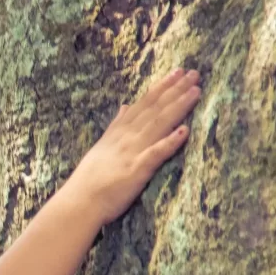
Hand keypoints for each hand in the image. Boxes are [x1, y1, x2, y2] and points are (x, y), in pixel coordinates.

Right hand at [66, 69, 200, 225]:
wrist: (80, 202)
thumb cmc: (90, 179)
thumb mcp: (101, 145)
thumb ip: (116, 126)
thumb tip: (125, 106)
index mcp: (119, 132)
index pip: (144, 104)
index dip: (162, 87)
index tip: (177, 72)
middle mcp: (127, 137)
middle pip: (155, 109)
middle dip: (175, 90)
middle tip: (194, 74)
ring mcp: (132, 152)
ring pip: (158, 124)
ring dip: (178, 107)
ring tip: (195, 91)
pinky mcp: (137, 170)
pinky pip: (156, 154)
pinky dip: (170, 142)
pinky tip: (185, 131)